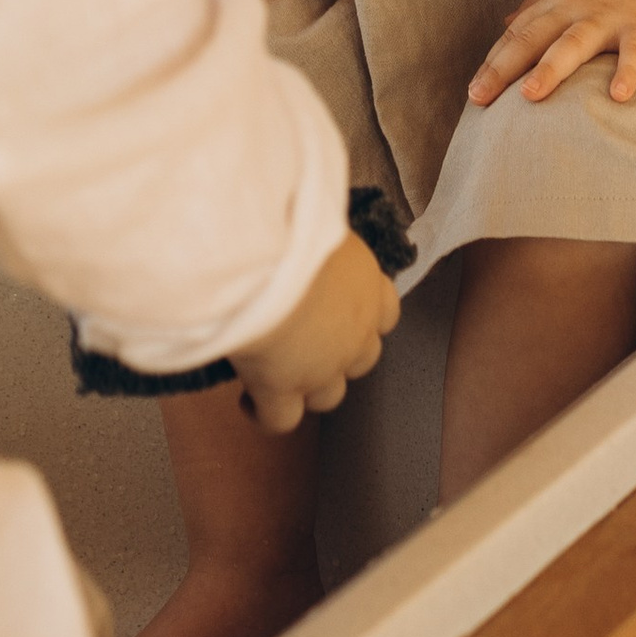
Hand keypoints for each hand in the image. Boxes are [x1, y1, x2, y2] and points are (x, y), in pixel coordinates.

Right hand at [231, 230, 398, 432]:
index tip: (339, 307)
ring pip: (329, 396)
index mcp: (367, 284)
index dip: (365, 316)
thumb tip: (308, 222)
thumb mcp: (318, 216)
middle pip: (363, 359)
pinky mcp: (282, 390)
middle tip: (307, 339)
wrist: (266, 259)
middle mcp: (355, 331)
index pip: (385, 311)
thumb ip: (321, 235)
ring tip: (279, 370)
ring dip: (309, 386)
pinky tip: (250, 401)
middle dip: (340, 354)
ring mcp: (322, 367)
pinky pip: (281, 420)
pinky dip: (266, 415)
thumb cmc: (292, 223)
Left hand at [469, 0, 635, 109]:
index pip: (516, 34)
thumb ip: (537, 2)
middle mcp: (576, 9)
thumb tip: (504, 24)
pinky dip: (627, 72)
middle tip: (479, 98)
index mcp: (557, 2)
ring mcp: (609, 17)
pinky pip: (635, 51)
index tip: (473, 92)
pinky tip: (618, 96)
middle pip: (533, 39)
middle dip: (504, 68)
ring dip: (551, 68)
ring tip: (529, 95)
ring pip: (574, 43)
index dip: (492, 62)